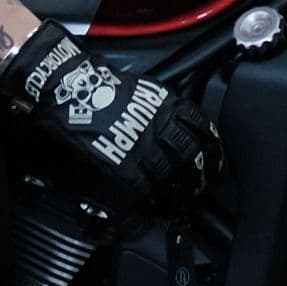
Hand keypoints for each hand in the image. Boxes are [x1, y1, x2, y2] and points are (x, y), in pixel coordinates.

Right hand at [1, 22, 220, 204]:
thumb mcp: (145, 89)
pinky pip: (142, 186)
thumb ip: (165, 108)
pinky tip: (150, 200)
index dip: (213, 149)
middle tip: (200, 186)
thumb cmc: (102, 85)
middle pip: (191, 157)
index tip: (214, 159)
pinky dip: (149, 196)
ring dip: (177, 191)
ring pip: (169, 175)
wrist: (72, 88)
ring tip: (178, 199)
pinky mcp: (121, 164)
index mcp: (168, 105)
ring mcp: (142, 146)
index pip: (203, 129)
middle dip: (200, 175)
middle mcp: (160, 125)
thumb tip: (177, 124)